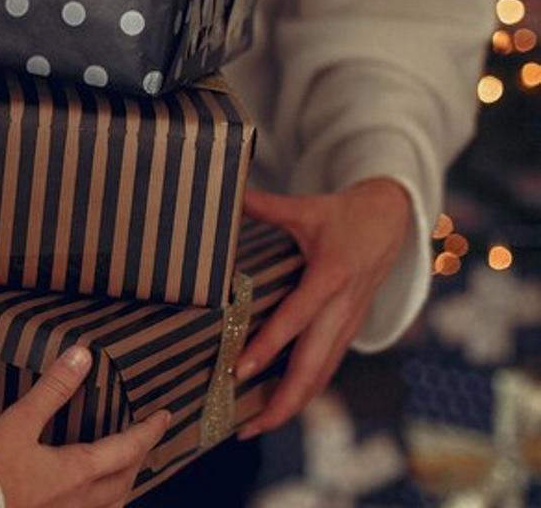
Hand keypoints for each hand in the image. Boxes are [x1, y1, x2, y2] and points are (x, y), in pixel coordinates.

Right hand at [0, 345, 171, 507]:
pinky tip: (91, 500)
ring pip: (113, 503)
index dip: (149, 430)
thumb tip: (80, 358)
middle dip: (140, 455)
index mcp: (77, 471)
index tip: (163, 417)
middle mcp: (81, 500)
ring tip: (126, 471)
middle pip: (126, 477)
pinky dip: (103, 505)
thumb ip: (52, 389)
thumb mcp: (18, 422)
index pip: (128, 447)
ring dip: (125, 484)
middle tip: (147, 438)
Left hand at [234, 177, 410, 438]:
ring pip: (323, 374)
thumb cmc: (343, 213)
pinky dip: (306, 391)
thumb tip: (227, 193)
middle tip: (246, 426)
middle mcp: (343, 307)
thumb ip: (264, 205)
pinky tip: (281, 408)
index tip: (239, 370)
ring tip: (254, 427)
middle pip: (313, 364)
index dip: (267, 346)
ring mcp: (349, 323)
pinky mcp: (350, 329)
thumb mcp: (305, 207)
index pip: (295, 319)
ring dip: (292, 405)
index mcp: (330, 276)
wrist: (393, 219)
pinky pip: (328, 367)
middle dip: (282, 401)